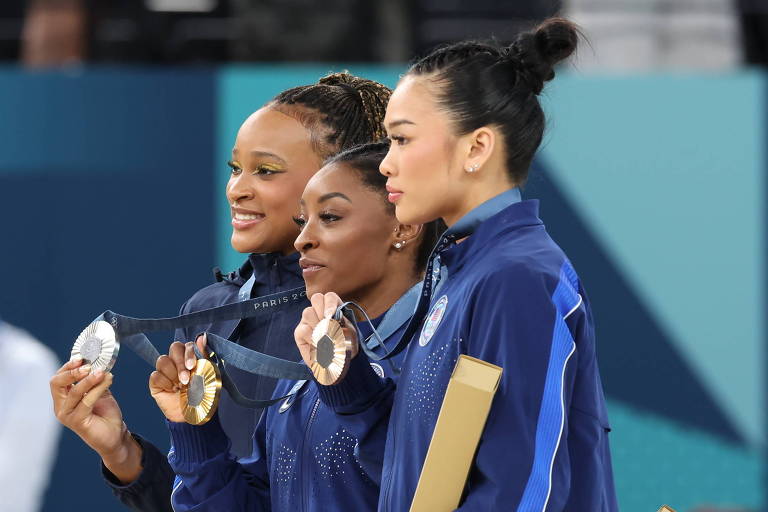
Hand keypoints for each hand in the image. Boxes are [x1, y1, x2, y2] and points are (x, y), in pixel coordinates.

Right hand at [50, 358, 141, 482]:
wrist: (116, 434)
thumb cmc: (106, 413)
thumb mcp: (100, 391)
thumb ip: (95, 379)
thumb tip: (98, 363)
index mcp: (64, 398)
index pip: (58, 379)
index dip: (68, 366)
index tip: (82, 358)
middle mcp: (62, 406)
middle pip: (56, 383)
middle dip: (72, 372)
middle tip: (88, 366)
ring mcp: (67, 415)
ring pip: (73, 392)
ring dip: (89, 380)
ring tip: (102, 372)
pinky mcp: (77, 422)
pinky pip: (86, 401)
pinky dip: (97, 389)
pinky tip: (108, 381)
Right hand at [149, 336, 206, 422]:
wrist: (194, 414)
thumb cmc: (204, 393)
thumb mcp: (209, 374)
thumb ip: (205, 355)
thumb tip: (202, 337)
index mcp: (191, 357)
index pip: (186, 345)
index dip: (188, 353)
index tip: (192, 365)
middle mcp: (177, 361)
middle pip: (173, 348)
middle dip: (180, 363)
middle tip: (186, 379)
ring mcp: (166, 370)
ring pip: (162, 360)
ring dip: (173, 374)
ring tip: (181, 387)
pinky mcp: (156, 381)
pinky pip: (155, 375)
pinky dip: (165, 383)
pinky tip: (172, 390)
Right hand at [294, 292, 357, 368]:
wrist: (338, 360)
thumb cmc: (345, 344)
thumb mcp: (349, 334)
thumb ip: (343, 325)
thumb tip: (332, 321)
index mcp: (332, 308)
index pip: (330, 297)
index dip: (330, 304)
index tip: (332, 316)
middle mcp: (318, 310)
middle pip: (316, 298)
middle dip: (323, 311)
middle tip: (328, 326)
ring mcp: (307, 320)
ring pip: (308, 312)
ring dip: (318, 325)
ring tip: (324, 337)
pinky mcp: (299, 332)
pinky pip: (303, 330)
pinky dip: (311, 339)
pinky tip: (318, 345)